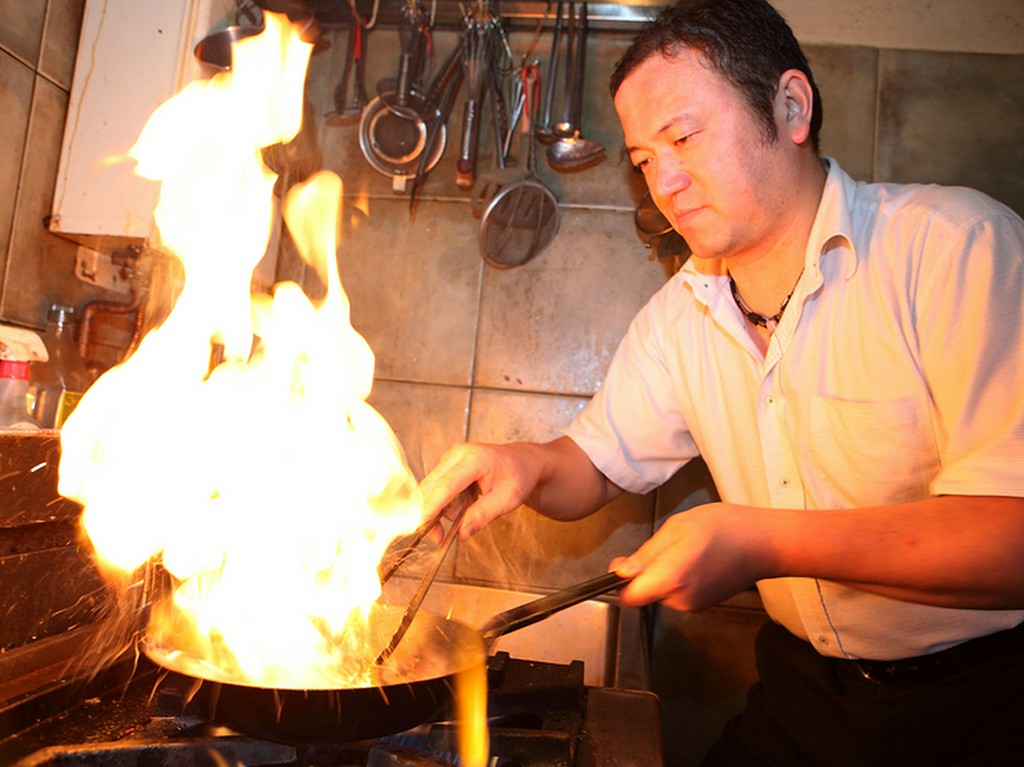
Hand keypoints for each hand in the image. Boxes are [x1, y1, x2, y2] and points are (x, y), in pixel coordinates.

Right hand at [419, 441, 545, 540]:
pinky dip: (444, 502)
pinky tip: (463, 503)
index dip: (432, 505)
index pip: (446, 484)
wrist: (522, 461)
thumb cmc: (519, 476)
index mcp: (475, 458)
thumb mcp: (508, 499)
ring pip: (431, 488)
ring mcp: (450, 457)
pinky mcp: (447, 464)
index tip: (420, 524)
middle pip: (432, 486)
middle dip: (432, 513)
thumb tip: (461, 533)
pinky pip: (436, 487)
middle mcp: (458, 454)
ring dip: (441, 508)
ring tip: (468, 511)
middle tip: (440, 537)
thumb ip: (483, 515)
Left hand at [611, 502, 769, 611]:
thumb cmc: (726, 528)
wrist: (765, 543)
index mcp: (671, 578)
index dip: (620, 581)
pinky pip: (677, 593)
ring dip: (663, 573)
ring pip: (660, 592)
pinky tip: (696, 560)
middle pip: (644, 593)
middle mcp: (681, 599)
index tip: (625, 563)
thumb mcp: (677, 527)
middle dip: (646, 571)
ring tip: (686, 550)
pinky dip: (678, 578)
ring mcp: (693, 606)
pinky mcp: (702, 605)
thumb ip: (646, 554)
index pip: (628, 597)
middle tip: (668, 545)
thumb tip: (621, 571)